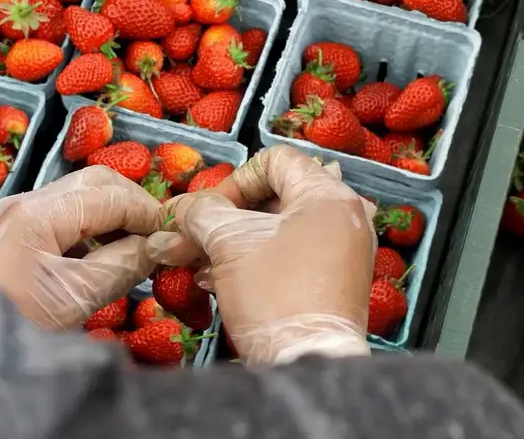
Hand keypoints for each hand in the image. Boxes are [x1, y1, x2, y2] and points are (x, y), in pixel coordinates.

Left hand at [0, 166, 161, 329]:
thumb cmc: (13, 321)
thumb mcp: (75, 298)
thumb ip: (122, 266)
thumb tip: (161, 246)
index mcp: (39, 212)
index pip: (110, 194)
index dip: (149, 212)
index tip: (177, 235)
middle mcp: (25, 201)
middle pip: (94, 183)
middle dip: (132, 204)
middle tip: (159, 236)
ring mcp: (13, 214)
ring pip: (77, 196)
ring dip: (112, 214)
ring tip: (137, 248)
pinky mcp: (9, 233)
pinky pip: (59, 216)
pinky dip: (89, 227)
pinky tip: (104, 255)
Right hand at [146, 146, 376, 365]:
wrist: (307, 363)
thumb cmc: (272, 293)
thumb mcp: (227, 243)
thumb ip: (200, 212)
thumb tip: (179, 208)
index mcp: (327, 194)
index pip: (274, 160)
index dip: (232, 180)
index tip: (207, 212)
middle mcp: (344, 215)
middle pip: (274, 196)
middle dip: (224, 217)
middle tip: (190, 238)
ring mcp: (344, 250)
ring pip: (277, 230)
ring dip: (232, 241)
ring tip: (196, 264)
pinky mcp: (335, 281)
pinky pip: (290, 255)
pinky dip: (254, 260)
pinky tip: (217, 280)